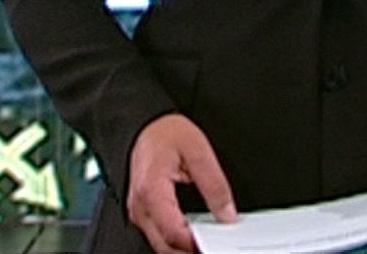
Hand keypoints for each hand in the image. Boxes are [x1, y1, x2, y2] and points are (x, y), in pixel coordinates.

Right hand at [127, 113, 237, 253]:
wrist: (146, 126)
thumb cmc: (166, 133)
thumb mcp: (199, 152)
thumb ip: (214, 185)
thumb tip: (227, 213)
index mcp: (152, 191)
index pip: (173, 233)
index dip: (196, 243)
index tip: (217, 242)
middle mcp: (140, 206)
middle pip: (164, 246)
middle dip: (189, 250)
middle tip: (214, 244)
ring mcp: (139, 211)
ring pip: (159, 243)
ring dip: (182, 247)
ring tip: (207, 239)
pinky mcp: (142, 211)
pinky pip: (157, 233)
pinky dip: (175, 238)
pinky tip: (193, 232)